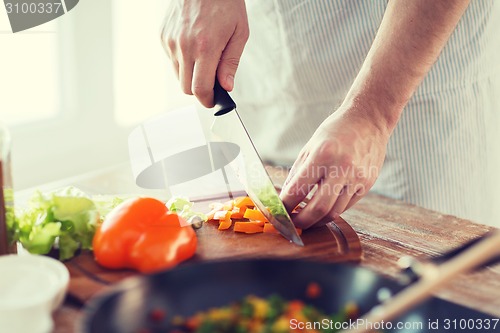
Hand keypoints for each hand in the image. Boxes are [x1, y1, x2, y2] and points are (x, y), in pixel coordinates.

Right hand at [161, 0, 248, 106]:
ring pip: (178, 75)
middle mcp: (184, 46)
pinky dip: (183, 60)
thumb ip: (231, 63)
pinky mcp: (163, 36)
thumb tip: (226, 87)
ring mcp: (171, 41)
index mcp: (206, 47)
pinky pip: (172, 60)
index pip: (200, 89)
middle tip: (212, 81)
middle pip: (186, 88)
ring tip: (204, 56)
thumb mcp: (239, 33)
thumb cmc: (225, 2)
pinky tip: (194, 44)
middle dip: (200, 89)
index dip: (207, 100)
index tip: (212, 101)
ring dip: (191, 74)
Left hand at [280, 106, 389, 228]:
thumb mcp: (310, 147)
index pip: (298, 189)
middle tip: (293, 224)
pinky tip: (323, 209)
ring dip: (317, 220)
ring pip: (334, 212)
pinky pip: (346, 206)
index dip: (285, 206)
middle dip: (302, 221)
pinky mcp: (367, 184)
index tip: (278, 212)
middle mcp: (341, 168)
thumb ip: (297, 173)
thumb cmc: (335, 131)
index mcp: (322, 155)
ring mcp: (357, 178)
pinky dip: (332, 211)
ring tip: (306, 219)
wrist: (369, 120)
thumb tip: (284, 198)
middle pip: (319, 208)